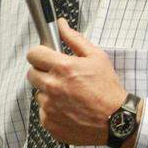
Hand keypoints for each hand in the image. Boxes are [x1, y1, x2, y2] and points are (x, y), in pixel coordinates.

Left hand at [25, 18, 126, 144]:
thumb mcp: (97, 58)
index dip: (39, 54)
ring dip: (48, 92)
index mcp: (63, 68)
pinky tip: (68, 108)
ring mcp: (49, 106)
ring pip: (38, 93)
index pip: (33, 54)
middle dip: (42, 72)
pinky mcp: (49, 122)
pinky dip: (52, 109)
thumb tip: (61, 24)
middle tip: (58, 76)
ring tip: (68, 95)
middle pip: (31, 74)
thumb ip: (75, 39)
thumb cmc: (108, 88)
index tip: (46, 57)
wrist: (116, 120)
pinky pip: (43, 111)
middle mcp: (52, 87)